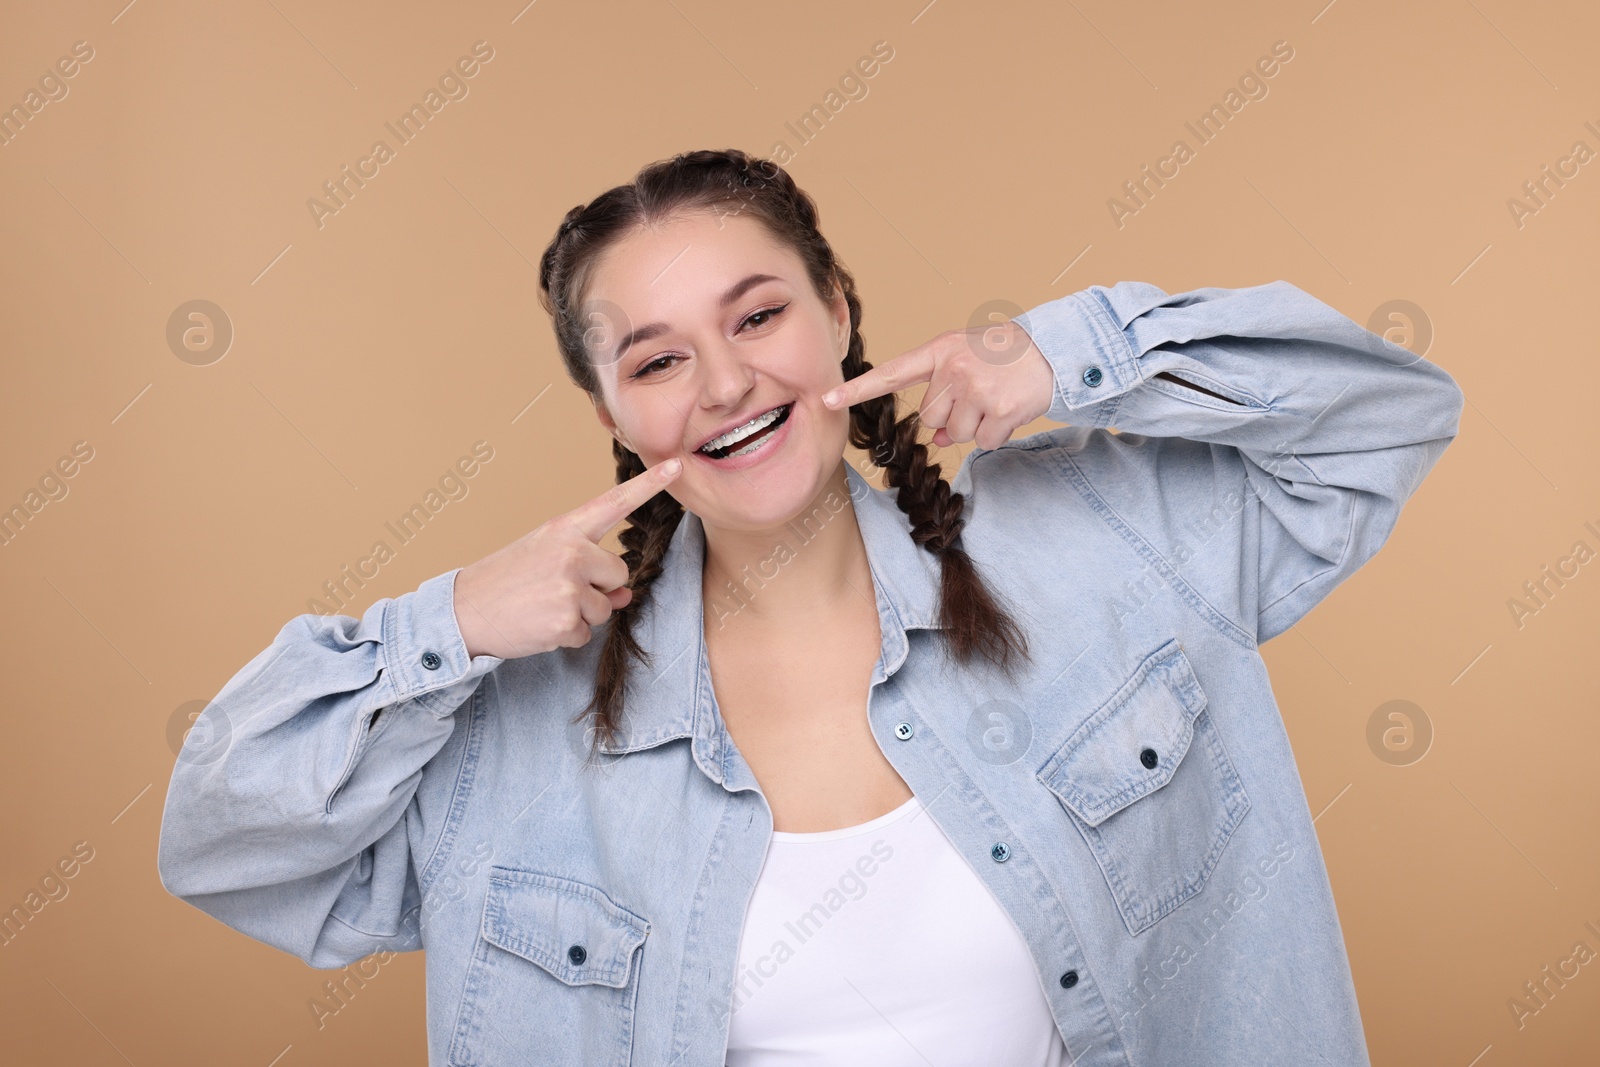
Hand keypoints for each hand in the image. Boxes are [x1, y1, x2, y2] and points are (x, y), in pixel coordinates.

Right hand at [452, 458, 683, 659]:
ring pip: (605, 608)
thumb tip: (626, 594)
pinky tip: (540, 625)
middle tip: (556, 590)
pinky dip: (567, 636)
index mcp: (565, 529)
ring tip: (544, 607)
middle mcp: (571, 552)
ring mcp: (570, 586)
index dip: (649, 486)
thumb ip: (588, 568)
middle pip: (619, 574)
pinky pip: (587, 633)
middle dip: (598, 589)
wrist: (463, 610)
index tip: (677, 466)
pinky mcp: (566, 620)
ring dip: (581, 615)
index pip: (615, 503)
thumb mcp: (545, 559)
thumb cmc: (505, 581)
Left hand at [820, 319, 1055, 448]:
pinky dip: (996, 434)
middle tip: (980, 393)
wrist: (1054, 351)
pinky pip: (983, 441)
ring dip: (976, 426)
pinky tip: (1009, 411)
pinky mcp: (998, 409)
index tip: (827, 399)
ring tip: (996, 399)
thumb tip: (938, 439)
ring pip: (956, 434)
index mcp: (940, 351)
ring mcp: (976, 388)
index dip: (858, 389)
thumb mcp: (968, 362)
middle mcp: (953, 368)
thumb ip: (945, 393)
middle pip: (931, 418)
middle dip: (953, 416)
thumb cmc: (1005, 357)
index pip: (891, 373)